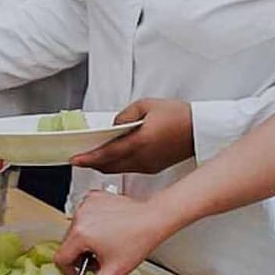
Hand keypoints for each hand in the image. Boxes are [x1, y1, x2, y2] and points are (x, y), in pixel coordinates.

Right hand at [55, 190, 170, 274]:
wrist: (154, 218)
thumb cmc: (138, 242)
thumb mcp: (114, 271)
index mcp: (80, 234)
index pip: (61, 258)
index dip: (70, 272)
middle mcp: (79, 217)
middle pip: (68, 244)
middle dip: (80, 256)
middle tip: (99, 262)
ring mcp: (86, 204)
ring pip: (76, 230)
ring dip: (85, 241)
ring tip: (106, 246)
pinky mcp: (93, 197)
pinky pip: (84, 215)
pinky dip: (91, 224)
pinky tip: (107, 230)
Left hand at [72, 98, 193, 174]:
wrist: (200, 130)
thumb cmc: (178, 116)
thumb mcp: (147, 105)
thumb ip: (125, 115)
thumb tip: (113, 126)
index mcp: (141, 142)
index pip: (108, 153)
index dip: (88, 158)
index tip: (74, 159)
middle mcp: (143, 158)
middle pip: (109, 166)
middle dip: (92, 163)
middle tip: (79, 158)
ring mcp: (148, 166)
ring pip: (118, 169)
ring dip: (104, 164)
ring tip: (92, 156)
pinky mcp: (154, 168)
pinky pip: (129, 169)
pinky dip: (117, 164)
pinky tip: (113, 157)